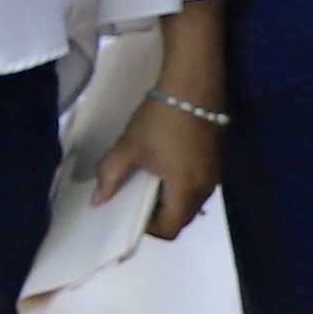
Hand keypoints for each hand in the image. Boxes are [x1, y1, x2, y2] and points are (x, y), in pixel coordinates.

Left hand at [95, 97, 224, 239]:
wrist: (193, 84)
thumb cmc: (160, 120)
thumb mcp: (129, 147)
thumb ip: (111, 175)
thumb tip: (98, 200)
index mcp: (186, 191)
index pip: (170, 229)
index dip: (148, 228)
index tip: (129, 213)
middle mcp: (205, 189)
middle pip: (181, 217)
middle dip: (157, 214)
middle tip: (132, 198)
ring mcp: (213, 173)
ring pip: (189, 201)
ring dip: (167, 198)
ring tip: (144, 181)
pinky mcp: (214, 159)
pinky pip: (195, 184)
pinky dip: (178, 185)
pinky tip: (161, 166)